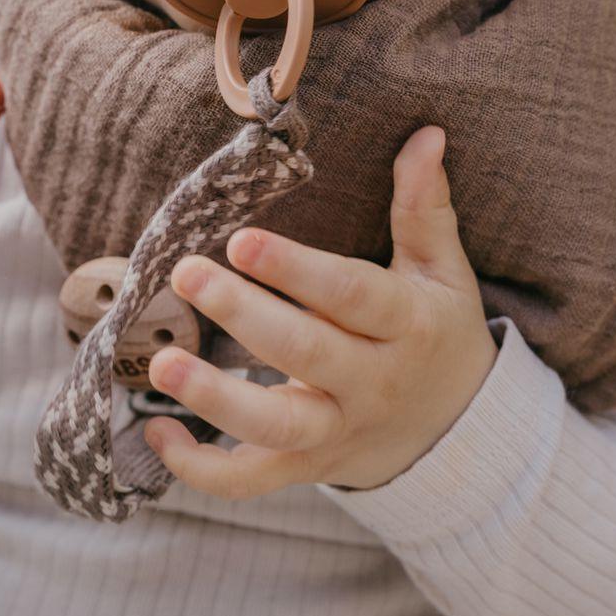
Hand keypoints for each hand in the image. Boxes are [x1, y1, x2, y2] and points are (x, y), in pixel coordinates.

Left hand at [143, 125, 499, 497]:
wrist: (458, 433)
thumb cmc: (436, 332)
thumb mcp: (442, 271)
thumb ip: (423, 207)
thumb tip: (426, 135)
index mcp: (406, 325)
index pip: (351, 294)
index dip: (296, 270)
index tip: (241, 240)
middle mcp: (372, 383)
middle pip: (306, 352)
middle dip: (243, 315)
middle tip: (185, 274)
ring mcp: (337, 431)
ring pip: (276, 425)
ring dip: (215, 400)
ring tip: (163, 363)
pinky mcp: (307, 466)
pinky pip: (252, 480)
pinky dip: (202, 470)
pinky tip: (156, 434)